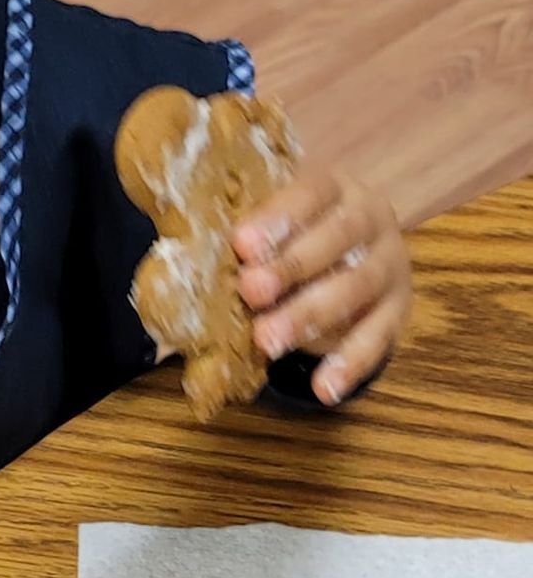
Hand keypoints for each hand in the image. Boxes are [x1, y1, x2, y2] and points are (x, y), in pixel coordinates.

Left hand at [234, 165, 410, 406]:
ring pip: (355, 289)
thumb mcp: (272, 225)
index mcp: (336, 188)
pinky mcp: (397, 311)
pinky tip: (323, 389)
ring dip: (309, 316)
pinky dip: (351, 365)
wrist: (351, 255)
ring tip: (266, 342)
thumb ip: (243, 236)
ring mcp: (390, 266)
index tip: (241, 244)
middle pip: (338, 239)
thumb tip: (179, 257)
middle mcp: (372, 220)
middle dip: (291, 267)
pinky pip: (378, 339)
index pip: (311, 192)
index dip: (278, 217)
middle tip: (250, 292)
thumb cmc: (292, 237)